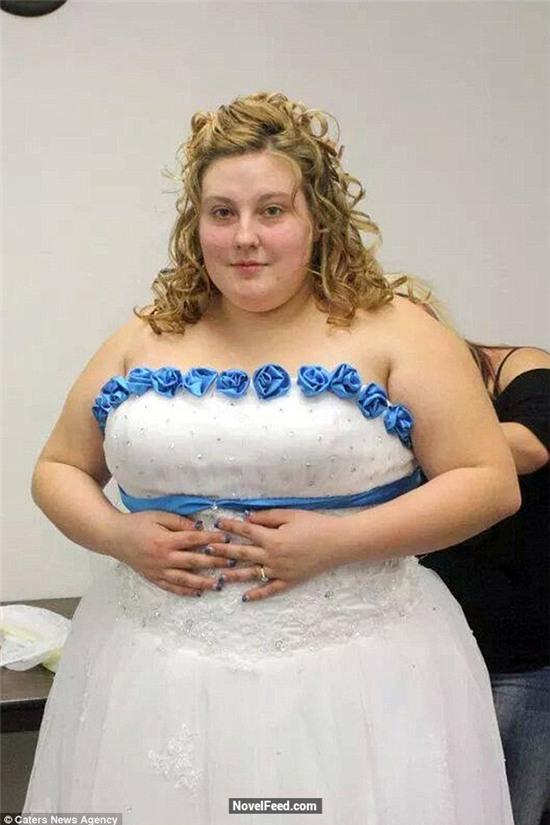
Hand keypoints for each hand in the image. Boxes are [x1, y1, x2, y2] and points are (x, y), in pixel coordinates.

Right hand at [108, 510, 232, 595]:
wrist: (113, 537)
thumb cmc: (137, 523)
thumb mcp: (158, 516)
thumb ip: (179, 522)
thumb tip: (199, 528)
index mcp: (165, 540)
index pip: (194, 540)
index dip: (211, 540)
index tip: (227, 539)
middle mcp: (163, 558)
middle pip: (193, 562)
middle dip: (214, 562)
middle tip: (232, 563)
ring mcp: (158, 571)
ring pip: (185, 580)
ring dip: (203, 582)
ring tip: (219, 584)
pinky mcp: (153, 578)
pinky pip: (171, 588)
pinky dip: (185, 592)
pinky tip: (198, 593)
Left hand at [205, 509, 341, 601]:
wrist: (338, 543)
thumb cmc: (315, 525)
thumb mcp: (290, 515)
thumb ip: (267, 517)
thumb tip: (247, 518)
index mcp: (272, 538)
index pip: (245, 531)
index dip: (230, 526)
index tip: (217, 523)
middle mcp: (272, 557)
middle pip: (242, 554)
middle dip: (223, 551)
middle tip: (206, 549)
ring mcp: (280, 571)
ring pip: (252, 574)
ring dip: (233, 575)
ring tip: (218, 577)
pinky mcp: (289, 581)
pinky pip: (270, 590)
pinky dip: (257, 595)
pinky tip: (245, 598)